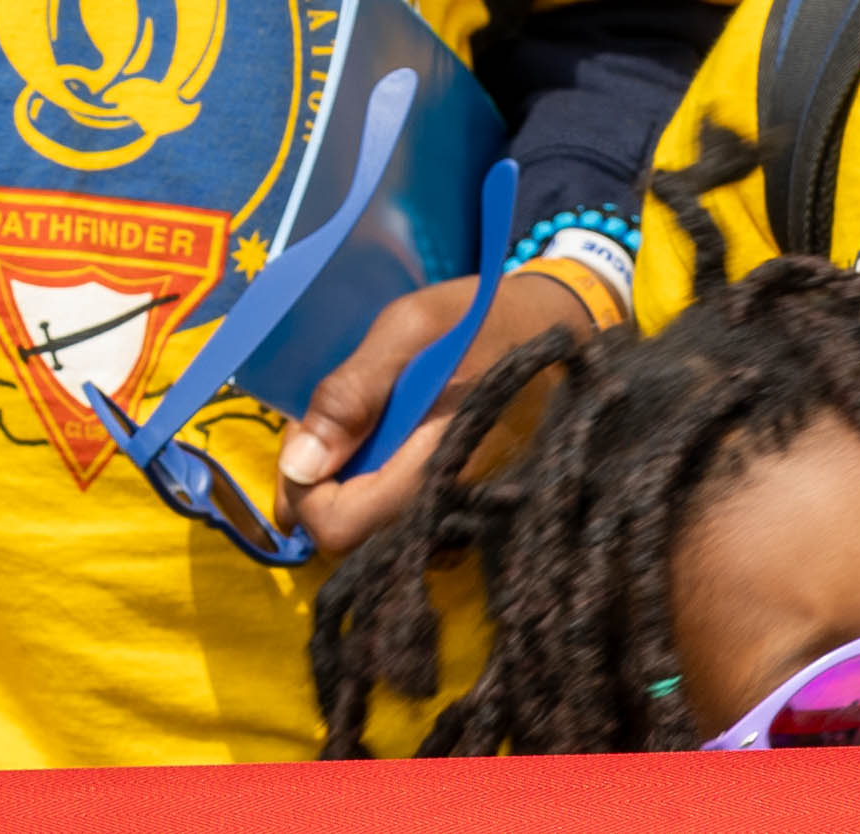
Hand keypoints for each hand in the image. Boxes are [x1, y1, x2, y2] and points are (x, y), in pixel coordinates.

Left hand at [273, 259, 615, 558]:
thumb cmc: (483, 320)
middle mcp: (452, 509)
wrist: (559, 330)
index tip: (307, 435)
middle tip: (325, 422)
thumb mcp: (410, 328)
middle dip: (318, 485)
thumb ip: (352, 393)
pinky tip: (380, 438)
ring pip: (372, 531)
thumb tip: (299, 465)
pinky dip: (375, 484)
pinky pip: (401, 517)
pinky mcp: (467, 507)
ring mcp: (463, 515)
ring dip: (345, 484)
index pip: (338, 530)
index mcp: (438, 468)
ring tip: (354, 424)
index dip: (303, 488)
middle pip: (350, 539)